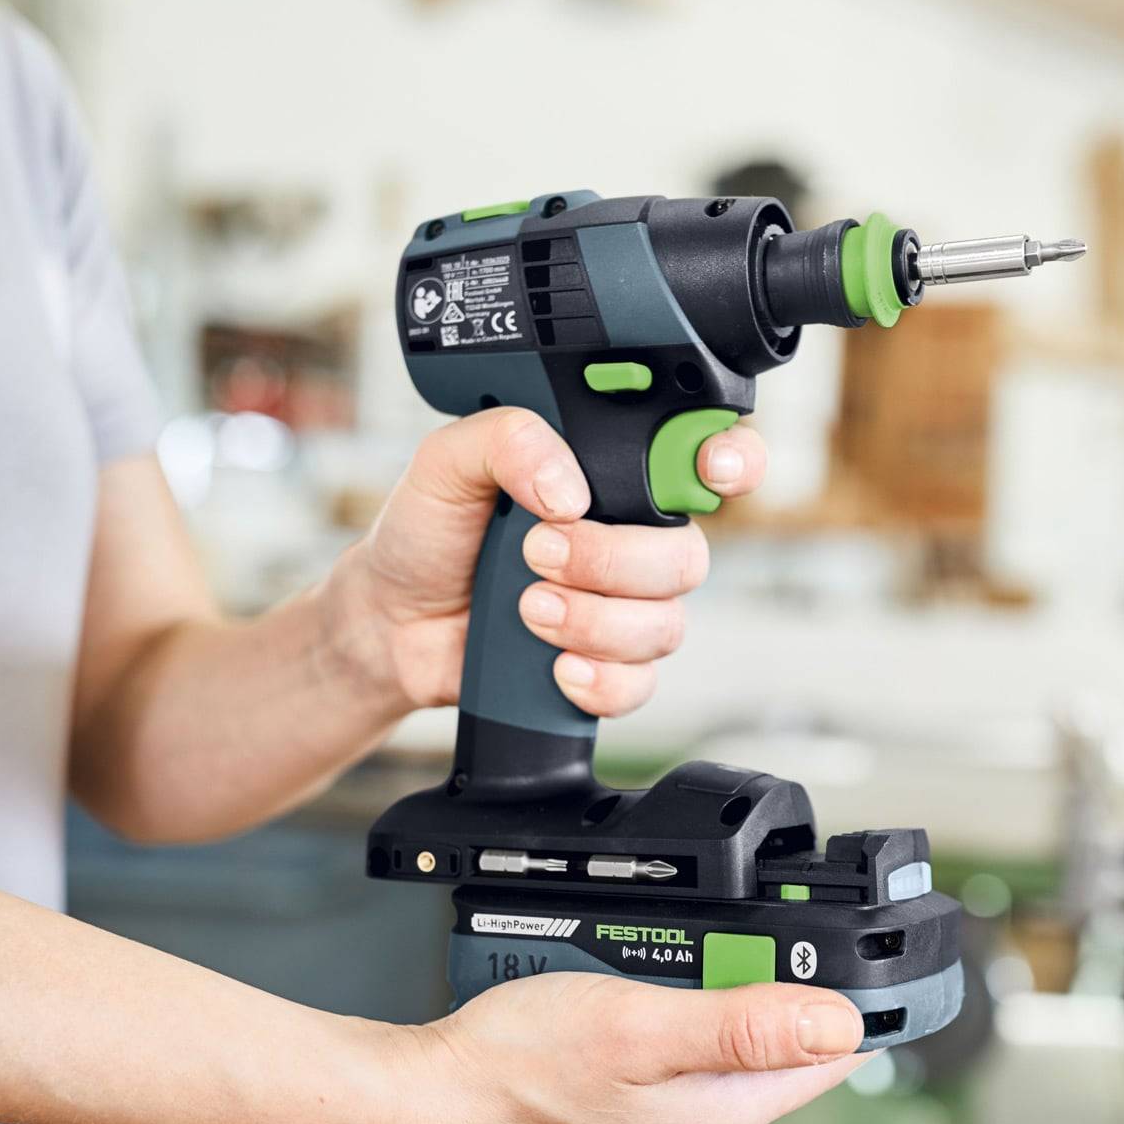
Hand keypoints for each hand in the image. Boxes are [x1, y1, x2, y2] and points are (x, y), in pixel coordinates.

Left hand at [340, 407, 765, 717]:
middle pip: (686, 555)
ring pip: (666, 625)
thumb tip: (566, 486)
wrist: (392, 622)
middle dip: (612, 560)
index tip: (713, 469)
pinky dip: (598, 678)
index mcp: (608, 476)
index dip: (731, 459)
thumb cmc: (426, 535)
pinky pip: (639, 684)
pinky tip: (555, 667)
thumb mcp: (446, 462)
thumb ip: (507, 440)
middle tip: (537, 553)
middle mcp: (629, 540)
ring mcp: (623, 608)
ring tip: (528, 608)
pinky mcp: (607, 668)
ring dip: (593, 620)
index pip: (700, 457)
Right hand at [391, 971, 869, 1123]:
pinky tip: (639, 965)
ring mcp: (674, 1101)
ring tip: (671, 944)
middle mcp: (712, 1113)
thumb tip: (840, 1024)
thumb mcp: (644, 1028)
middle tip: (719, 933)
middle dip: (774, 973)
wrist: (443, 1091)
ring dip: (721, 975)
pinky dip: (677, 986)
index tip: (843, 941)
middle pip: (787, 1028)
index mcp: (730, 1108)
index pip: (837, 1051)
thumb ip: (743, 1027)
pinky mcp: (640, 1083)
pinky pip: (686, 1024)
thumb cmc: (526, 1063)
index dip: (850, 991)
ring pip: (734, 1021)